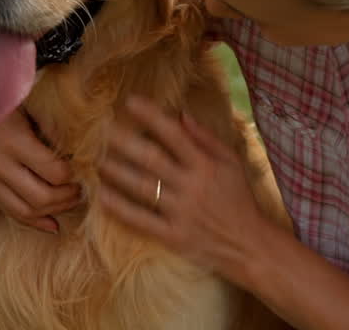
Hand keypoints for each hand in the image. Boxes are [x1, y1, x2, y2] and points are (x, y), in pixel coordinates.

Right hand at [0, 75, 80, 232]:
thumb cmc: (3, 98)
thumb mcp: (29, 106)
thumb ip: (51, 128)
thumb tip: (82, 151)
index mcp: (14, 141)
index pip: (55, 172)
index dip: (74, 175)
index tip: (86, 168)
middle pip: (42, 198)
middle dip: (68, 197)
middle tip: (83, 190)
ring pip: (25, 211)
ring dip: (54, 211)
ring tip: (72, 202)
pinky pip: (10, 211)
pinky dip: (33, 221)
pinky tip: (52, 225)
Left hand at [97, 95, 274, 285]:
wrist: (249, 245)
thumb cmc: (239, 200)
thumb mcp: (232, 163)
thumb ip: (206, 139)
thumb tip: (180, 115)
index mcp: (206, 165)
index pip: (174, 134)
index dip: (151, 116)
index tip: (130, 102)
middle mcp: (191, 185)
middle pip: (151, 159)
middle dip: (124, 142)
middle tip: (102, 130)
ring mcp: (180, 212)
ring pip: (141, 187)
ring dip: (117, 172)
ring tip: (98, 160)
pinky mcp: (172, 235)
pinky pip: (140, 219)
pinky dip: (119, 207)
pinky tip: (102, 195)